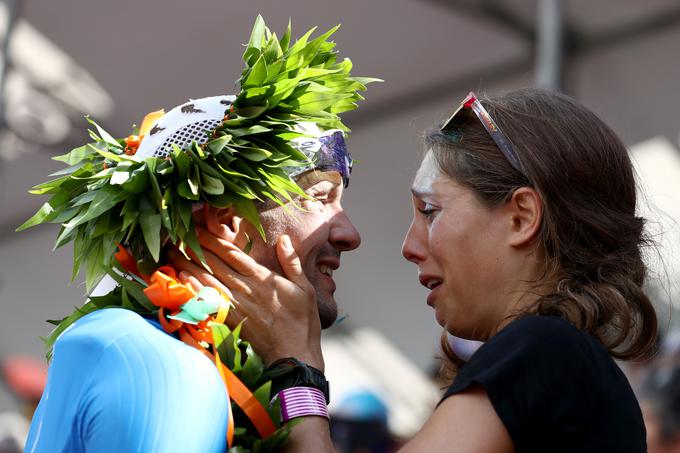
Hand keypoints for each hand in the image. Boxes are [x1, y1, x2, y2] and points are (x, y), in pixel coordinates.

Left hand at [167, 227, 324, 370]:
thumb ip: (292, 262)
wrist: (293, 354)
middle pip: (214, 263)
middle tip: (176, 235)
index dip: (212, 239)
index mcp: (262, 277)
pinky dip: (193, 288)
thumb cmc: (302, 321)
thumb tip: (283, 239)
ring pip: (206, 279)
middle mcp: (244, 288)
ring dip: (188, 264)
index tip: (197, 228)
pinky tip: (181, 278)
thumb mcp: (304, 288)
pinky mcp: (228, 321)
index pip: (231, 252)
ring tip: (172, 252)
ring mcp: (234, 305)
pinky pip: (206, 301)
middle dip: (194, 247)